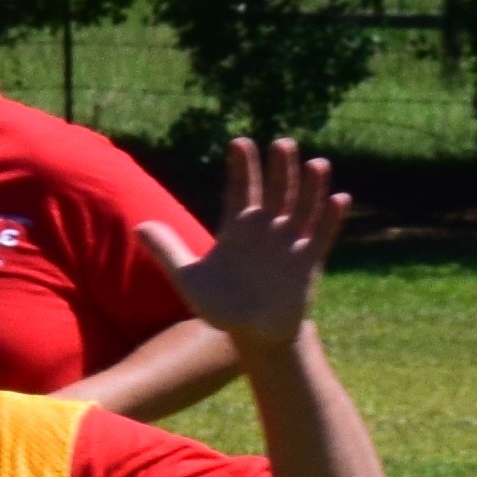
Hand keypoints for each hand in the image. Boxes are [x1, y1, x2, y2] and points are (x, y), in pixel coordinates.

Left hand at [174, 137, 352, 350]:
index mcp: (238, 229)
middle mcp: (266, 230)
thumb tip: (138, 226)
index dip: (240, 168)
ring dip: (310, 187)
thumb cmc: (219, 306)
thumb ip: (167, 251)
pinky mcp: (308, 261)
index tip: (239, 142)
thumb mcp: (189, 278)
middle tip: (282, 143)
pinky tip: (339, 198)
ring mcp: (289, 243)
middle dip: (279, 169)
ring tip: (316, 163)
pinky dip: (330, 218)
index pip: (240, 190)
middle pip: (275, 192)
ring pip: (302, 208)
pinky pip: (322, 236)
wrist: (252, 334)